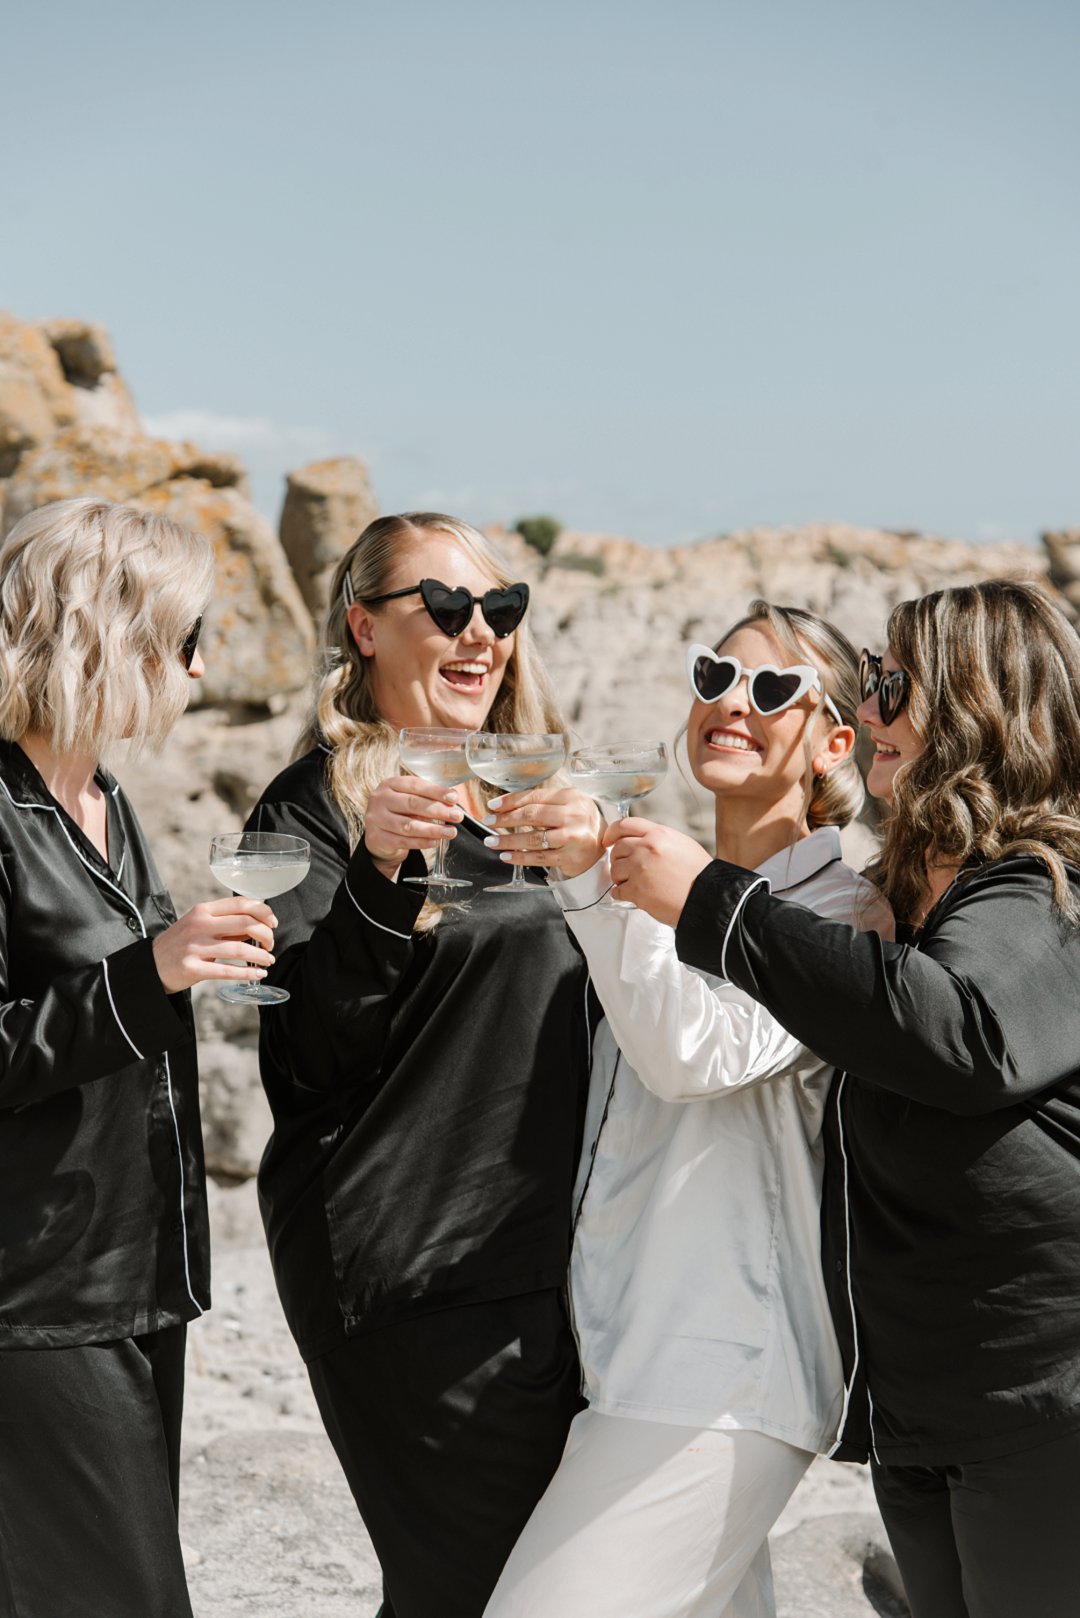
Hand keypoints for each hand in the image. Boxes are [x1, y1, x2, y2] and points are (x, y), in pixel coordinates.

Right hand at [152, 897, 277, 992]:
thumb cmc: (180, 944)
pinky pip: (227, 971)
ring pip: (239, 948)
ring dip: (260, 956)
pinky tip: (258, 974)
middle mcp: (199, 925)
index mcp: (203, 910)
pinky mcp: (192, 968)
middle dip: (266, 935)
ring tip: (268, 961)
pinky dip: (247, 973)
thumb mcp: (199, 925)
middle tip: (270, 945)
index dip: (263, 912)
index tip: (273, 923)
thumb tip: (258, 926)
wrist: (150, 965)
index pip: (241, 903)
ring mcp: (195, 947)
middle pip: (245, 924)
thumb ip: (226, 924)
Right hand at [363, 775, 465, 870]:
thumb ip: (428, 798)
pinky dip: (422, 842)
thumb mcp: (410, 799)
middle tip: (457, 816)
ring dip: (433, 829)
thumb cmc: (400, 812)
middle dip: (438, 810)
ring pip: (408, 825)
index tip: (454, 798)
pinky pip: (403, 841)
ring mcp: (376, 819)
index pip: (416, 785)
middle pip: (412, 803)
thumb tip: (452, 801)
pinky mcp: (377, 838)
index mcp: (390, 784)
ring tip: (451, 832)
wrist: (379, 835)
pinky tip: (435, 841)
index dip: (436, 791)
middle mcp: (380, 799)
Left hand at [483, 788, 605, 878]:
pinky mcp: (570, 857)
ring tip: (492, 842)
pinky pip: (539, 857)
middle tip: (488, 822)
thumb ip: (541, 803)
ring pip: (534, 838)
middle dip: (506, 819)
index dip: (511, 801)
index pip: (535, 796)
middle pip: (533, 815)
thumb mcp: (566, 805)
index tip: (493, 806)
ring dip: (508, 840)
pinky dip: (520, 858)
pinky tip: (506, 856)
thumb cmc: (577, 824)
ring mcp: (573, 837)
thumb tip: (505, 806)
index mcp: (571, 797)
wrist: (601, 847)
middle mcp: (574, 815)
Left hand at [604, 818, 710, 924]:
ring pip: (615, 869)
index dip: (613, 832)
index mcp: (659, 834)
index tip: (608, 840)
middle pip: (617, 848)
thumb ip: (658, 839)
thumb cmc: (700, 874)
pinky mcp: (637, 891)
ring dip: (620, 878)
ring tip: (634, 884)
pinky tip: (634, 896)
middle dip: (619, 859)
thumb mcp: (682, 844)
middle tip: (627, 869)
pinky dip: (622, 894)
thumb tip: (640, 842)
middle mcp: (646, 848)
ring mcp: (640, 869)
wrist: (708, 897)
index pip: (625, 825)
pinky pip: (617, 891)